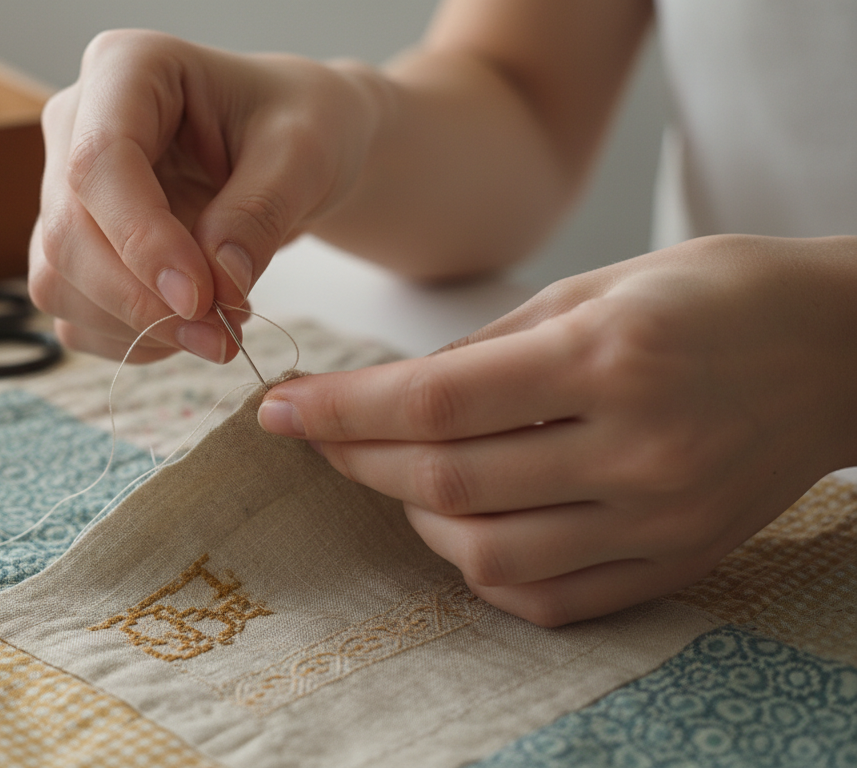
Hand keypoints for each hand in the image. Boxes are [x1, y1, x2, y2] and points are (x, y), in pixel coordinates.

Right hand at [29, 30, 383, 361]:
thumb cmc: (301, 125)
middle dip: (141, 301)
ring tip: (217, 333)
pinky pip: (73, 312)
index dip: (142, 240)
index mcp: (126, 69)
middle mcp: (77, 124)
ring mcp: (65, 188)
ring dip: (135, 327)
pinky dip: (129, 339)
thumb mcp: (305, 154)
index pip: (100, 161)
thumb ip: (260, 212)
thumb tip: (217, 285)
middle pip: (68, 230)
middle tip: (222, 337)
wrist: (294, 150)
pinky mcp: (72, 245)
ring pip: (58, 278)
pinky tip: (186, 330)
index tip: (200, 299)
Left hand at [257, 235, 856, 625]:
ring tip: (398, 475)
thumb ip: (489, 347)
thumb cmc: (714, 296)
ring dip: (415, 518)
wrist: (840, 350)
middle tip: (318, 434)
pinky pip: (548, 599)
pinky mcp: (674, 564)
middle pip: (446, 483)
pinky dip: (483, 569)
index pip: (434, 403)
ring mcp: (658, 520)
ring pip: (486, 555)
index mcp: (607, 358)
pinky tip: (464, 523)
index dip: (339, 410)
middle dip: (355, 459)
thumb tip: (393, 395)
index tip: (280, 405)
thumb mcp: (597, 286)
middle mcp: (634, 448)